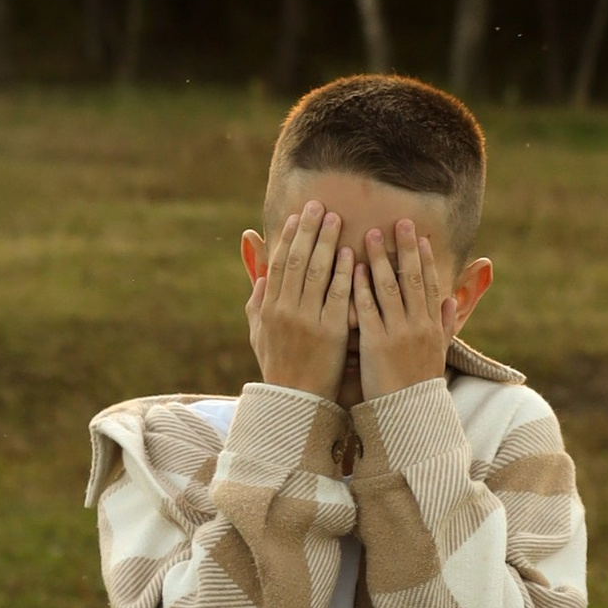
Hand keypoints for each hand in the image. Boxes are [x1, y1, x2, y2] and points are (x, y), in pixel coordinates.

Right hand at [246, 198, 357, 399]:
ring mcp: (307, 320)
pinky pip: (336, 296)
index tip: (297, 216)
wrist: (296, 401)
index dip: (287, 237)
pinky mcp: (329, 333)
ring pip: (315, 272)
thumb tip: (259, 278)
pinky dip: (342, 273)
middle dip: (307, 230)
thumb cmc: (279, 367)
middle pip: (296, 260)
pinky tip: (350, 253)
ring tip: (335, 218)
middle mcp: (285, 310)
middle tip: (319, 205)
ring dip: (325, 242)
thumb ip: (257, 303)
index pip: (278, 263)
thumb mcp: (259, 334)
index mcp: (269, 308)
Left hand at [354, 217, 458, 401]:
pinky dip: (361, 287)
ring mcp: (399, 334)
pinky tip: (352, 268)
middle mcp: (419, 326)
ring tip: (371, 235)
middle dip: (406, 249)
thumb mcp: (439, 355)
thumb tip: (452, 301)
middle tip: (399, 221)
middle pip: (413, 279)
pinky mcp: (377, 345)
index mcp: (433, 327)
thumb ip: (445, 326)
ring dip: (380, 260)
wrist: (410, 417)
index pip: (431, 285)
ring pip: (390, 289)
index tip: (419, 236)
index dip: (425, 259)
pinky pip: (368, 310)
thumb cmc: (420, 387)